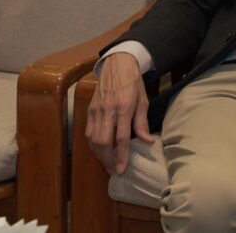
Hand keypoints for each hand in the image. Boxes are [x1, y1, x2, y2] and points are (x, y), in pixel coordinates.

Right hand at [85, 53, 153, 175]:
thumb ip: (142, 122)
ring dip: (99, 155)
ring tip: (108, 164)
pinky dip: (92, 145)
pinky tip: (99, 152)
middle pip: (104, 142)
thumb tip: (147, 142)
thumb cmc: (133, 83)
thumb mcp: (143, 100)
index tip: (122, 169)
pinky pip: (88, 132)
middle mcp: (108, 110)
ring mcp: (96, 110)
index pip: (121, 138)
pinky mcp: (89, 110)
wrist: (117, 64)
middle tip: (114, 171)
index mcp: (124, 108)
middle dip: (108, 160)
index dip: (121, 156)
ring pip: (93, 139)